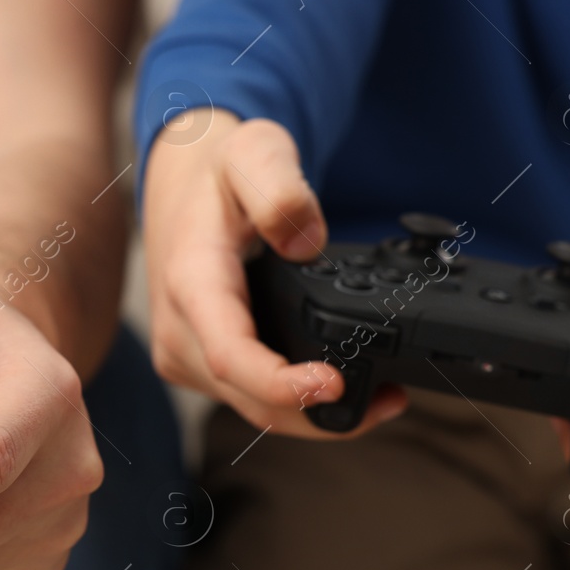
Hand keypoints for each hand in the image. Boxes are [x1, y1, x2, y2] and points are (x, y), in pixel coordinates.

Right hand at [144, 112, 405, 434]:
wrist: (183, 186)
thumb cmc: (219, 172)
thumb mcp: (253, 153)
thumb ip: (280, 190)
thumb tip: (307, 243)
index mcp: (191, 283)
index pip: (232, 356)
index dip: (283, 385)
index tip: (335, 385)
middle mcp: (179, 330)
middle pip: (251, 400)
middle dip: (321, 414)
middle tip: (391, 401)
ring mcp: (184, 353)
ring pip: (253, 410)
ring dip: (312, 416)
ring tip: (380, 399)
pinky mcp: (197, 364)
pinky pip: (248, 400)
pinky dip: (295, 403)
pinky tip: (336, 387)